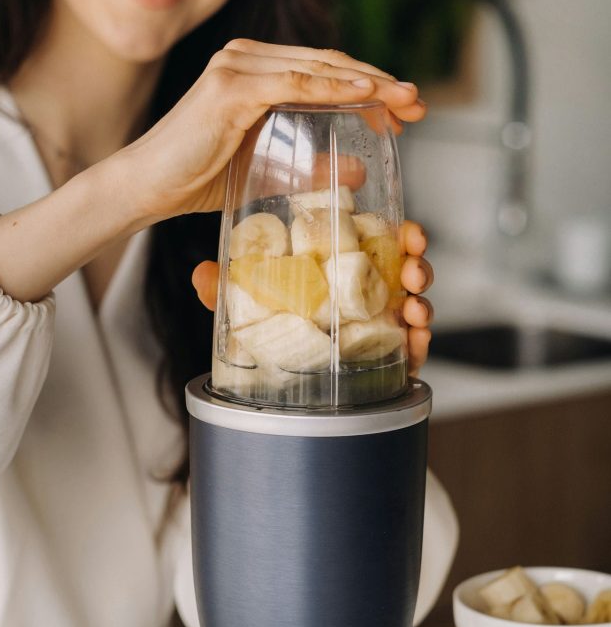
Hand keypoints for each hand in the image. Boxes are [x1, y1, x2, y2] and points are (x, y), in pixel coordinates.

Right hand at [118, 39, 425, 227]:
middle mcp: (246, 58)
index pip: (324, 72)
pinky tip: (366, 93)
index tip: (405, 110)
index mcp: (255, 73)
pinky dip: (333, 86)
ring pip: (318, 67)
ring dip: (368, 82)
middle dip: (381, 83)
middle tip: (419, 104)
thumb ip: (311, 168)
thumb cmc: (196, 180)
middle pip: (329, 63)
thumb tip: (361, 169)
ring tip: (405, 101)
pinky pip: (293, 82)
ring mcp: (238, 67)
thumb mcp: (268, 172)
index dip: (370, 86)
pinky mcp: (231, 87)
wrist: (147, 188)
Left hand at [192, 219, 433, 374]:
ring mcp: (372, 331)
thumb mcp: (246, 305)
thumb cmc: (266, 335)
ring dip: (422, 305)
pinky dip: (418, 348)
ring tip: (414, 308)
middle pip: (402, 276)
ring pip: (410, 311)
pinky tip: (416, 340)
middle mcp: (361, 299)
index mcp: (339, 272)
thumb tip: (203, 273)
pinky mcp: (379, 364)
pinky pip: (407, 355)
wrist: (271, 392)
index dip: (401, 237)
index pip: (379, 246)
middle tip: (412, 269)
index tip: (408, 234)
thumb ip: (227, 290)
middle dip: (418, 268)